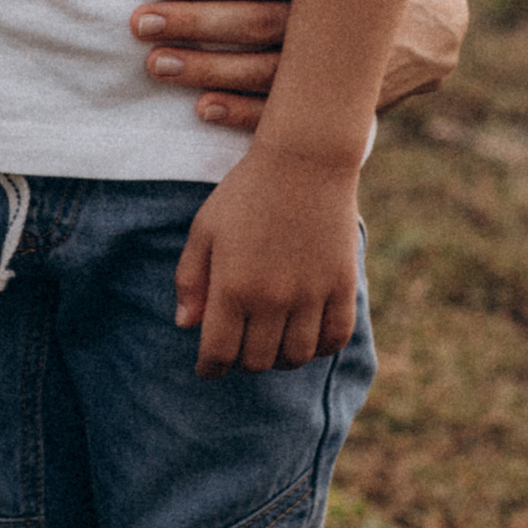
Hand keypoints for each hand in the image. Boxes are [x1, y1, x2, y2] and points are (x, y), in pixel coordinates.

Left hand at [132, 0, 467, 132]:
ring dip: (211, 72)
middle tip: (140, 22)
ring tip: (157, 63)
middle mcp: (344, 21)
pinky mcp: (345, 106)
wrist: (435, 23)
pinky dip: (246, 114)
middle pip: (263, 25)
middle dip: (199, 25)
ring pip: (271, 75)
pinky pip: (291, 116)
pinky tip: (202, 109)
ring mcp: (346, 70)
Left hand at [173, 145, 360, 376]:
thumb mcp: (205, 229)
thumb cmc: (246, 192)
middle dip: (242, 362)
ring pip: (296, 356)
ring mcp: (311, 293)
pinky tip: (308, 337)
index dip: (210, 368)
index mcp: (232, 286)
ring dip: (281, 359)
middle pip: (257, 361)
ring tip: (272, 346)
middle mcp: (272, 297)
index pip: (219, 353)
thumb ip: (191, 279)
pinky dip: (321, 347)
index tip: (208, 368)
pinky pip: (335, 337)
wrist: (304, 160)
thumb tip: (186, 325)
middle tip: (239, 349)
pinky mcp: (341, 285)